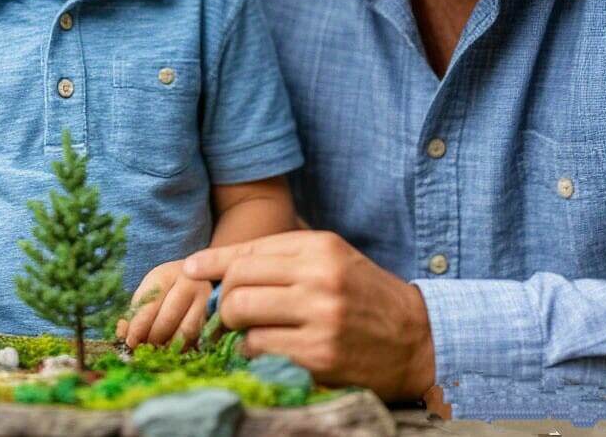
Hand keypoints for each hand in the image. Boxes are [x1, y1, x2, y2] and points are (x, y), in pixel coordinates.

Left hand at [116, 260, 212, 347]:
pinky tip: (177, 350)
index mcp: (167, 274)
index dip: (138, 327)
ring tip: (159, 352)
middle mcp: (189, 283)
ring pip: (185, 332)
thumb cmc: (169, 287)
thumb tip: (122, 333)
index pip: (150, 304)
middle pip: (167, 319)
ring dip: (169, 348)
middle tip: (144, 350)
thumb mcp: (150, 291)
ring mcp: (207, 298)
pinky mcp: (218, 315)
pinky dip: (186, 349)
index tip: (130, 342)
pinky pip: (200, 338)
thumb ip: (135, 312)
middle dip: (152, 340)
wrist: (204, 275)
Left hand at [182, 230, 437, 402]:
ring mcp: (319, 320)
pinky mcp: (318, 358)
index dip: (212, 263)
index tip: (191, 269)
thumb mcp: (328, 258)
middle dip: (223, 301)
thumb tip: (210, 263)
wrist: (414, 338)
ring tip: (252, 331)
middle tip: (228, 311)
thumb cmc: (361, 293)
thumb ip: (277, 255)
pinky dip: (254, 352)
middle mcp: (318, 279)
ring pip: (242, 320)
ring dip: (237, 330)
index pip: (247, 251)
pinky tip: (271, 349)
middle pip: (237, 286)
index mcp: (319, 248)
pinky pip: (259, 351)